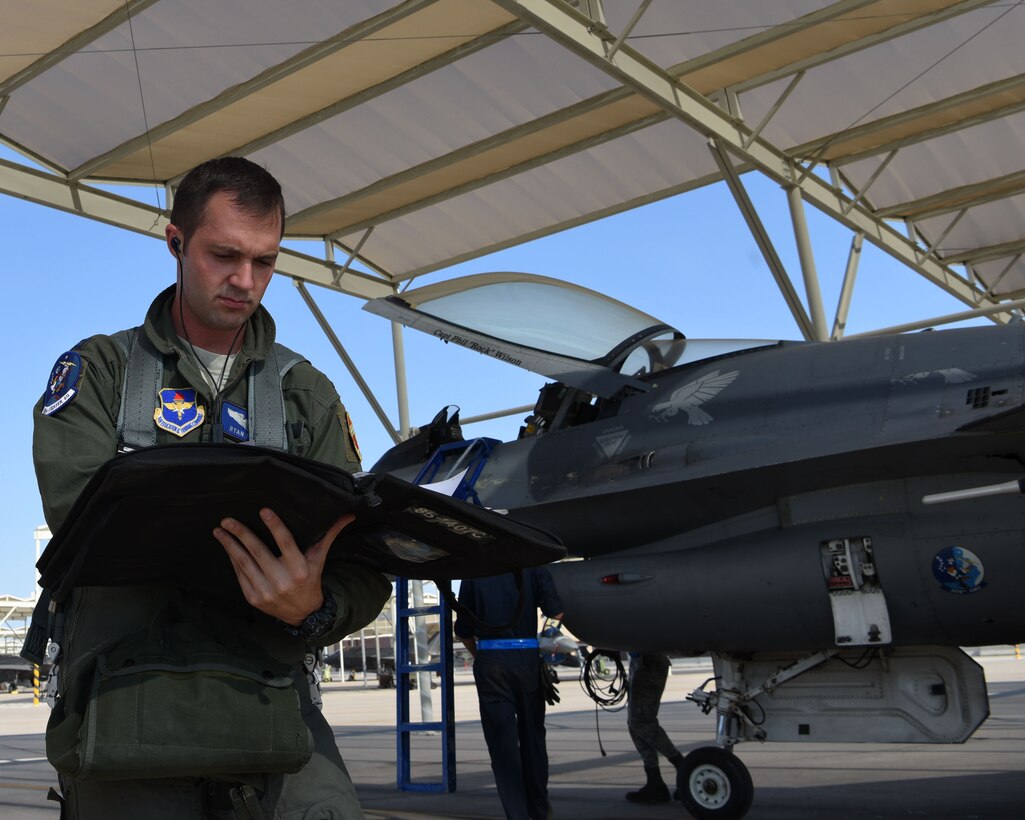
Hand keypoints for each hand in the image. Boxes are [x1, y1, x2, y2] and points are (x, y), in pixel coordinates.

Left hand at [213, 509, 353, 624]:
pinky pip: (240, 575)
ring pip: (244, 563)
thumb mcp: (320, 559)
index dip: (275, 527)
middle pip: (258, 552)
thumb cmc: (311, 579)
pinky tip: (228, 547)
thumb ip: (329, 535)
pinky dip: (233, 560)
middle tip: (228, 520)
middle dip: (241, 534)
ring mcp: (266, 591)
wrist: (302, 614)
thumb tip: (348, 515)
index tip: (263, 511)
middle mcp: (282, 581)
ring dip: (230, 545)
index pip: (286, 544)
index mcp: (300, 569)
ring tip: (219, 531)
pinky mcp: (254, 598)